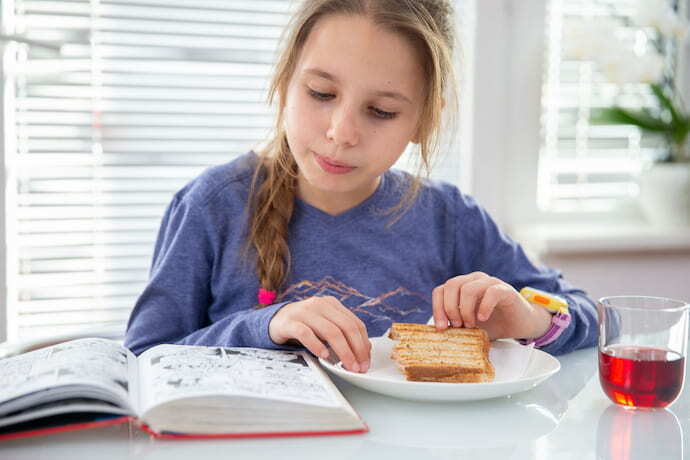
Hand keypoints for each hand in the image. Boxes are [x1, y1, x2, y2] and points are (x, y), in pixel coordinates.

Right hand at [269, 296, 370, 372]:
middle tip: (359, 367)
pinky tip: (323, 355)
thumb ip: (342, 334)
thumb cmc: (305, 326)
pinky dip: (317, 345)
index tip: (365, 361)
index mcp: (332, 304)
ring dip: (342, 351)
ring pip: (330, 331)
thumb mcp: (325, 326)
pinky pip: (306, 334)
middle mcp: (319, 304)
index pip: (355, 323)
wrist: (276, 320)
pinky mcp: (290, 322)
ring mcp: (304, 311)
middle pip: (346, 327)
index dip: (363, 343)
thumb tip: (364, 351)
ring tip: (346, 366)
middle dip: (356, 349)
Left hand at [431, 272, 551, 339]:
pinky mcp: (505, 290)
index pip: (441, 290)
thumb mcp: (469, 325)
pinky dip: (484, 307)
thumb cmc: (493, 324)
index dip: (437, 308)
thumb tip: (437, 332)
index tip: (441, 327)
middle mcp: (474, 280)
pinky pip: (491, 292)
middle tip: (458, 326)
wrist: (519, 325)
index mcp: (461, 286)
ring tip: (471, 325)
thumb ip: (455, 324)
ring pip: (468, 288)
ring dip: (465, 310)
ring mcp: (490, 282)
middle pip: (451, 285)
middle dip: (450, 308)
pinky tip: (483, 318)